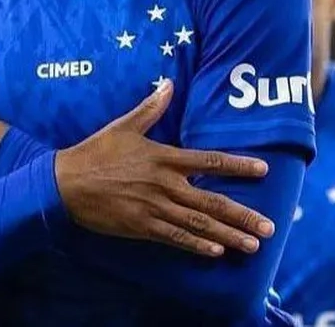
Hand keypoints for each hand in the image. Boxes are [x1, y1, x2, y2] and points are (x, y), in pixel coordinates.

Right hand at [55, 80, 275, 257]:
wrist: (65, 183)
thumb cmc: (95, 152)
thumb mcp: (124, 125)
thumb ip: (151, 107)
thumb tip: (168, 83)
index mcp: (164, 158)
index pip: (210, 161)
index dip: (239, 166)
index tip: (264, 170)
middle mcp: (165, 184)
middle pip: (212, 201)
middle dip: (243, 214)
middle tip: (270, 226)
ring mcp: (154, 208)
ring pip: (198, 224)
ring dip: (228, 234)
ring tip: (253, 244)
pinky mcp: (142, 226)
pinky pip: (175, 238)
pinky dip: (197, 245)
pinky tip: (217, 251)